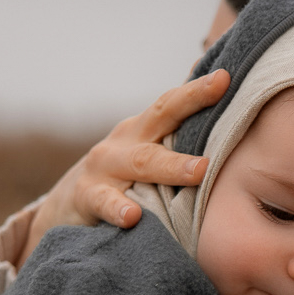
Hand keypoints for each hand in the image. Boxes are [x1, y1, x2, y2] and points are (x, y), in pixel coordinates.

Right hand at [21, 68, 230, 260]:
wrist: (67, 207)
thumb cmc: (122, 177)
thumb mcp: (146, 151)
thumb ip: (176, 133)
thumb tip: (218, 92)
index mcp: (144, 129)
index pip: (173, 103)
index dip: (198, 89)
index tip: (226, 77)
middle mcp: (125, 141)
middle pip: (160, 119)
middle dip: (191, 107)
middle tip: (223, 95)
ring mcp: (104, 167)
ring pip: (140, 163)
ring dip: (171, 167)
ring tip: (199, 171)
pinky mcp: (86, 196)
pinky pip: (104, 202)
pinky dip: (117, 209)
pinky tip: (132, 217)